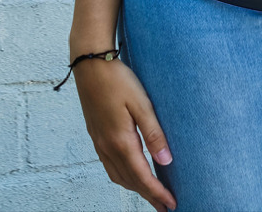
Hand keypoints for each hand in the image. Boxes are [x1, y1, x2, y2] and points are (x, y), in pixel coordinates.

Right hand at [73, 57, 177, 211]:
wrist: (90, 64)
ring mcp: (99, 142)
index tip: (171, 204)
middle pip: (130, 181)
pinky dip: (123, 176)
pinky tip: (130, 173)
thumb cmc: (118, 79)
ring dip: (135, 188)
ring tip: (151, 193)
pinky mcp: (96, 135)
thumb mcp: (141, 103)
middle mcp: (107, 147)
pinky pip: (110, 166)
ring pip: (118, 176)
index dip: (157, 193)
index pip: (142, 177)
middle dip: (148, 196)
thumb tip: (166, 161)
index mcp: (120, 141)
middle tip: (165, 206)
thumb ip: (154, 133)